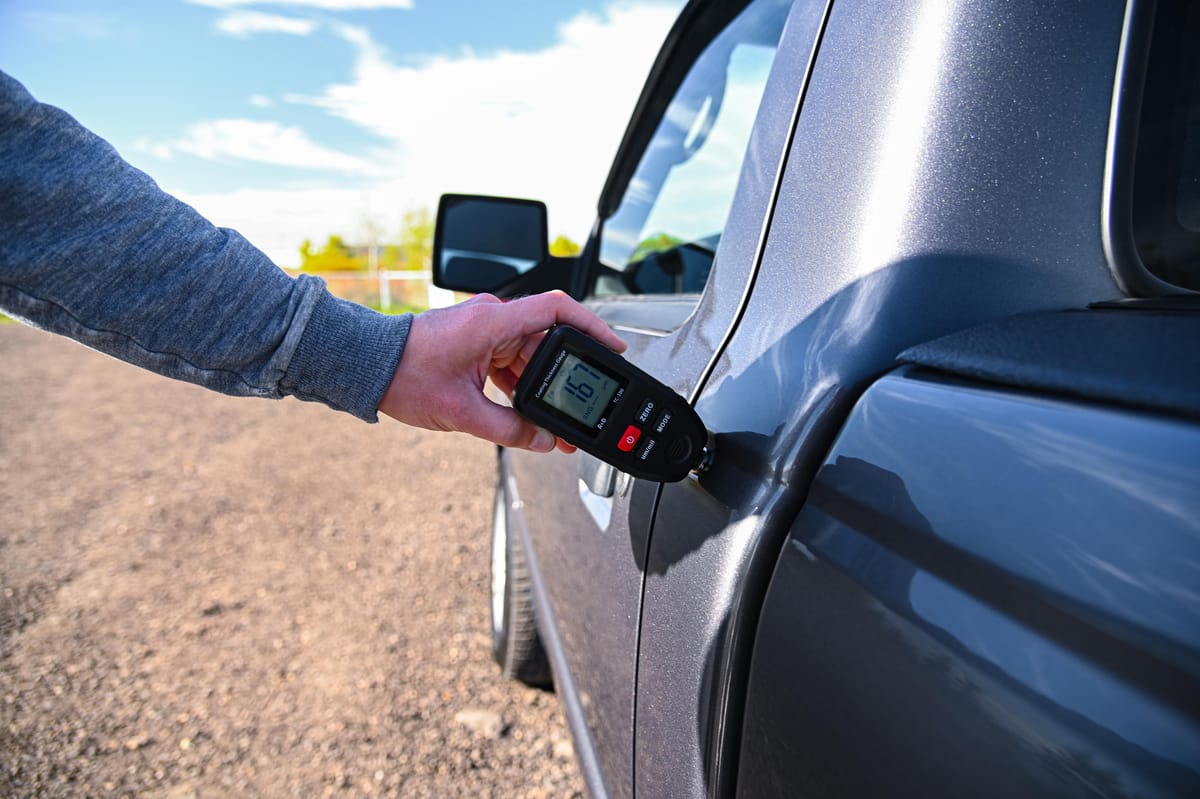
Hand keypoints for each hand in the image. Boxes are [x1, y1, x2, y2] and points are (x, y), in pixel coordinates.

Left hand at [378, 290, 626, 451]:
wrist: (365, 366)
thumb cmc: (402, 375)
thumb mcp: (462, 412)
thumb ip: (509, 430)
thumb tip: (542, 441)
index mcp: (493, 321)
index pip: (558, 311)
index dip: (592, 326)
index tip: (612, 346)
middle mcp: (491, 318)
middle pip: (546, 341)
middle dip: (564, 376)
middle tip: (580, 404)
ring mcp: (482, 328)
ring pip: (527, 354)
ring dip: (540, 385)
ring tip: (551, 419)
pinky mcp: (473, 341)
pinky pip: (508, 359)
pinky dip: (519, 383)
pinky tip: (524, 409)